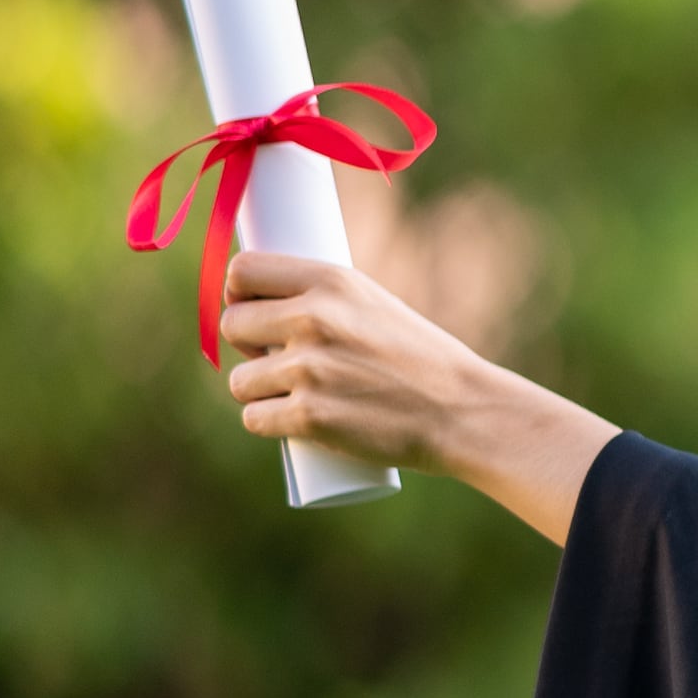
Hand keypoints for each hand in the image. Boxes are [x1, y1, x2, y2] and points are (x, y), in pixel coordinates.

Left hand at [220, 254, 616, 541]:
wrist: (465, 412)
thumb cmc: (423, 360)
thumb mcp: (376, 306)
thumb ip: (323, 301)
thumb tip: (261, 309)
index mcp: (332, 281)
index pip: (243, 272)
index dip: (237, 292)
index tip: (248, 308)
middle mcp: (315, 318)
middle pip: (232, 326)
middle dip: (249, 347)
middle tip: (279, 361)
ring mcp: (309, 369)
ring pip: (240, 381)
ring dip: (259, 392)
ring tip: (297, 396)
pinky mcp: (310, 416)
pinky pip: (254, 419)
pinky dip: (270, 425)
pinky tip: (295, 425)